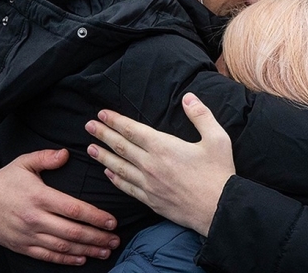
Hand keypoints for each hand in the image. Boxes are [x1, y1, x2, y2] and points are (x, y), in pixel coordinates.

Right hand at [0, 149, 119, 264]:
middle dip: (98, 237)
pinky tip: (82, 258)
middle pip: (73, 231)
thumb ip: (47, 157)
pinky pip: (48, 255)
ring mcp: (28, 235)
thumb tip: (66, 153)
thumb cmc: (6, 180)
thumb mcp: (24, 162)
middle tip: (115, 239)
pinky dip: (66, 259)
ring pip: (63, 246)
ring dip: (87, 250)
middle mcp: (35, 218)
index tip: (112, 221)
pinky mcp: (22, 246)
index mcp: (39, 196)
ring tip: (105, 250)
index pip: (74, 209)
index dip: (96, 217)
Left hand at [85, 93, 234, 236]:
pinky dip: (115, 179)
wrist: (219, 210)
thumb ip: (201, 115)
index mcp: (164, 147)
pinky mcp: (151, 200)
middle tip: (88, 126)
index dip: (115, 121)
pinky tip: (108, 173)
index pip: (132, 130)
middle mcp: (151, 165)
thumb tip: (189, 97)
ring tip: (90, 148)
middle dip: (103, 134)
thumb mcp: (217, 138)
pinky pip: (127, 188)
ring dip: (103, 157)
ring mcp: (149, 184)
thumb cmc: (219, 173)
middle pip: (121, 147)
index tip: (102, 114)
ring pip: (119, 168)